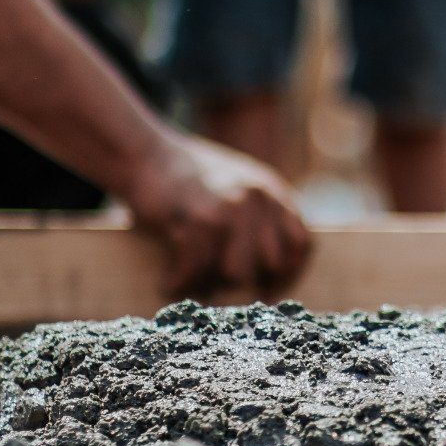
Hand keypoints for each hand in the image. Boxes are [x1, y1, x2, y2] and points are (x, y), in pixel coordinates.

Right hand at [125, 135, 313, 297]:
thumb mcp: (239, 186)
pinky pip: (197, 269)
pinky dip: (180, 282)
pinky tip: (169, 283)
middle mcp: (258, 198)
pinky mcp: (198, 218)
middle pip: (268, 264)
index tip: (269, 292)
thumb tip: (271, 271)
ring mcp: (231, 207)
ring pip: (235, 272)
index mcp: (272, 191)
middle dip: (244, 283)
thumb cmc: (188, 179)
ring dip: (211, 285)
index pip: (301, 243)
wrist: (144, 152)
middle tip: (218, 288)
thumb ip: (262, 216)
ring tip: (192, 284)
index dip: (288, 274)